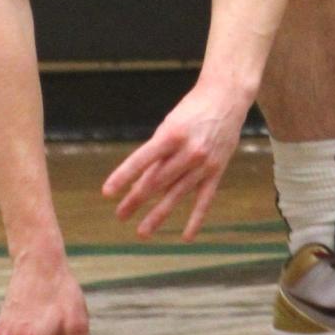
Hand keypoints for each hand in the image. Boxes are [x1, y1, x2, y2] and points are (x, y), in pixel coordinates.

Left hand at [100, 77, 252, 240]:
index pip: (141, 160)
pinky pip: (204, 200)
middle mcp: (188, 151)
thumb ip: (157, 152)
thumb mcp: (169, 124)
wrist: (226, 97)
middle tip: (120, 215)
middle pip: (157, 181)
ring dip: (158, 215)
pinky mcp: (217, 171)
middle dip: (136, 199)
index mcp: (171, 134)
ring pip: (176, 195)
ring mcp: (204, 164)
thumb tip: (142, 182)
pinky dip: (195, 219)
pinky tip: (186, 236)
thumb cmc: (191, 110)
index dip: (123, 176)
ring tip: (142, 232)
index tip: (107, 193)